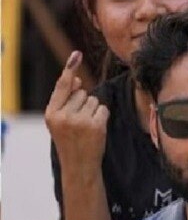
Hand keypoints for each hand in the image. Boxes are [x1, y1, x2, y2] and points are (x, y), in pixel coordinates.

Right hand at [44, 51, 107, 175]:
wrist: (78, 165)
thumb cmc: (70, 140)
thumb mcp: (60, 121)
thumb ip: (66, 101)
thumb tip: (76, 80)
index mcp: (51, 113)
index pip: (62, 86)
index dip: (70, 69)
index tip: (76, 54)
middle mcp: (63, 115)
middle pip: (82, 93)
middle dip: (84, 104)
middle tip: (78, 123)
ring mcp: (79, 120)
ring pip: (94, 100)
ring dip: (93, 111)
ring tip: (86, 127)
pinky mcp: (95, 125)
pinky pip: (103, 109)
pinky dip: (102, 117)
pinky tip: (95, 130)